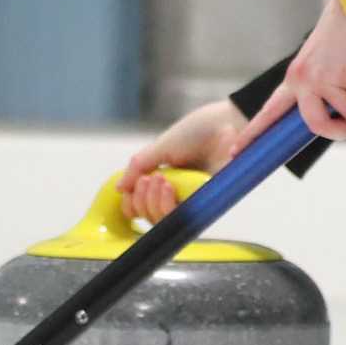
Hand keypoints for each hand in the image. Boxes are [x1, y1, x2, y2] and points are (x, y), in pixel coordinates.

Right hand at [118, 99, 249, 221]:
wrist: (226, 124)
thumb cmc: (199, 132)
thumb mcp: (161, 147)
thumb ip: (139, 166)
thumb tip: (119, 188)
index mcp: (166, 182)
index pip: (142, 206)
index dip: (131, 203)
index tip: (129, 188)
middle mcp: (178, 195)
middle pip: (149, 217)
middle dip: (139, 201)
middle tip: (144, 180)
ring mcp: (192, 201)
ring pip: (162, 221)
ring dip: (151, 202)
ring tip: (157, 179)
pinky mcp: (206, 204)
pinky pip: (180, 219)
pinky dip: (166, 205)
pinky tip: (165, 185)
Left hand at [236, 0, 345, 150]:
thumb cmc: (343, 36)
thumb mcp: (322, 62)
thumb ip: (321, 89)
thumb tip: (338, 120)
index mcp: (295, 78)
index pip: (270, 111)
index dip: (252, 133)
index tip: (234, 152)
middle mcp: (305, 80)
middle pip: (317, 125)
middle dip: (338, 132)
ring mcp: (326, 77)